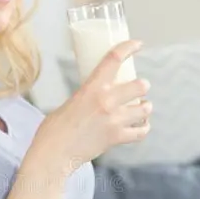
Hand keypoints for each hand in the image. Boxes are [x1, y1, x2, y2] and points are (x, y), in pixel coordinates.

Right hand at [33, 40, 152, 176]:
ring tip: (142, 108)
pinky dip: (143, 128)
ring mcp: (114, 120)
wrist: (54, 154)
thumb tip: (95, 97)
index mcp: (91, 88)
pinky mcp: (117, 138)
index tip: (137, 44)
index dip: (128, 48)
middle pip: (140, 85)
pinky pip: (141, 132)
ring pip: (145, 109)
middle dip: (142, 86)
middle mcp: (106, 101)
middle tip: (139, 88)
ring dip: (145, 107)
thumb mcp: (70, 102)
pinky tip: (141, 126)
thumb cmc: (54, 129)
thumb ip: (86, 96)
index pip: (114, 59)